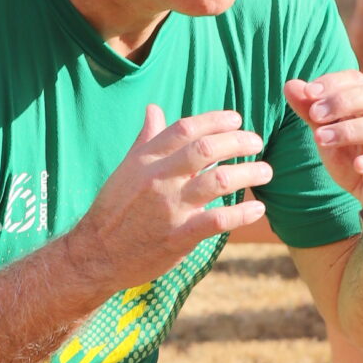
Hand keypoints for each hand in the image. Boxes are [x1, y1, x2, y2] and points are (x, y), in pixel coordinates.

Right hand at [65, 105, 271, 293]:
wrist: (97, 253)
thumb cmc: (114, 209)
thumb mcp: (126, 169)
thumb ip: (146, 139)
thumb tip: (153, 109)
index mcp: (146, 159)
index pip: (185, 129)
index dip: (215, 120)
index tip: (236, 119)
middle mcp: (159, 178)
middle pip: (206, 149)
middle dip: (238, 141)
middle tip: (257, 142)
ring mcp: (169, 207)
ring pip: (218, 180)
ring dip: (249, 173)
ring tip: (266, 171)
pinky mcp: (178, 236)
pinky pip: (218, 220)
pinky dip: (243, 213)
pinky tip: (258, 209)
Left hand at [285, 72, 362, 230]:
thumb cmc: (354, 158)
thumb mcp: (327, 136)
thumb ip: (310, 112)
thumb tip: (289, 85)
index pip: (356, 79)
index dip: (332, 83)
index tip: (308, 93)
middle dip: (341, 102)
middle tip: (314, 114)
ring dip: (349, 130)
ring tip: (321, 138)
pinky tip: (358, 165)